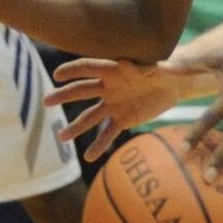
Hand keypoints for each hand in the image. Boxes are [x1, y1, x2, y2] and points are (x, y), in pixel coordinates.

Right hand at [46, 57, 209, 159]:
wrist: (176, 84)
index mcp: (114, 69)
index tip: (57, 75)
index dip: (73, 70)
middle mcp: (109, 87)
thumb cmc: (167, 68)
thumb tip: (125, 64)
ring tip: (61, 138)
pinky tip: (89, 158)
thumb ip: (144, 67)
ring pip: (90, 116)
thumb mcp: (159, 66)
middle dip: (64, 96)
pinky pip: (108, 133)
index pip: (89, 68)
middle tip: (46, 102)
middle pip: (82, 91)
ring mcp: (113, 104)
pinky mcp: (123, 119)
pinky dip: (99, 145)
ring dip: (76, 127)